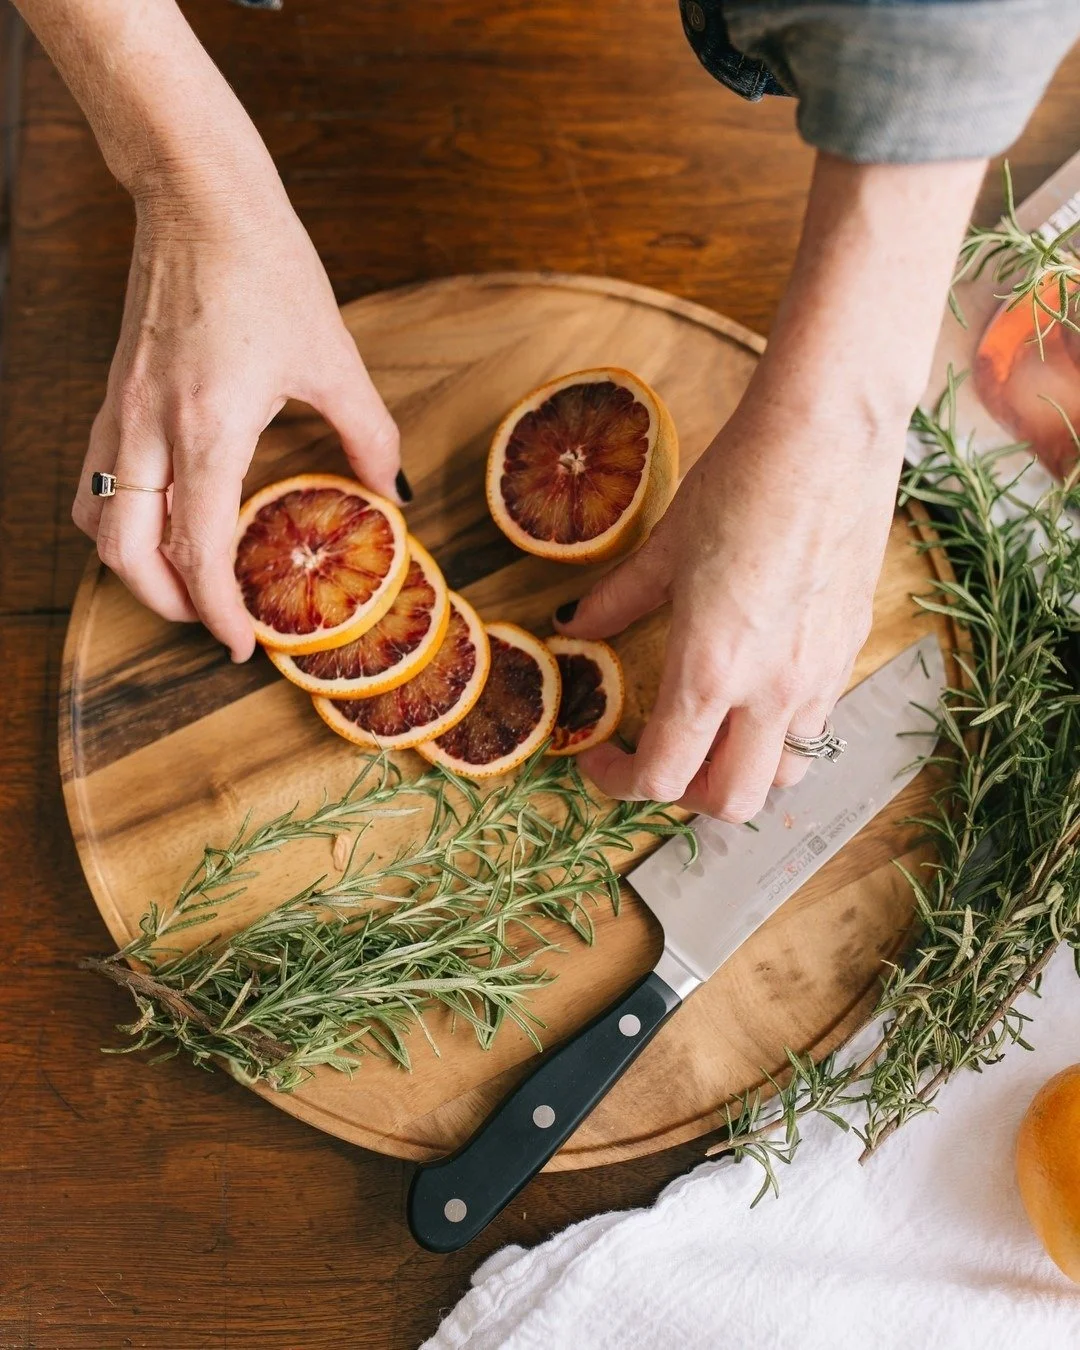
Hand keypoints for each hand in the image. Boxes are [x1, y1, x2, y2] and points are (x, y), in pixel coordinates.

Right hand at [72, 179, 401, 661]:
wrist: (196, 196)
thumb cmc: (265, 267)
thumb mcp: (333, 357)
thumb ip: (368, 433)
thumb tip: (395, 491)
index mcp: (207, 426)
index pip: (196, 550)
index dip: (218, 611)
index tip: (241, 645)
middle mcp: (148, 428)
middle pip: (126, 554)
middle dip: (167, 603)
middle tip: (212, 620)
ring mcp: (120, 412)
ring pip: (97, 522)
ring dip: (134, 567)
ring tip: (185, 579)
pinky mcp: (113, 395)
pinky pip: (96, 482)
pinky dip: (120, 520)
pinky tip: (163, 519)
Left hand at [555, 387, 900, 818]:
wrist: (830, 434)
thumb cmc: (742, 481)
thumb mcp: (668, 544)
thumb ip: (619, 598)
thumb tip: (576, 623)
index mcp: (711, 670)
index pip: (663, 776)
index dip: (619, 782)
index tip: (599, 757)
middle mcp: (772, 691)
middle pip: (733, 803)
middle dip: (686, 798)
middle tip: (657, 757)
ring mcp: (821, 675)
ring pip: (786, 772)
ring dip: (744, 768)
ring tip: (715, 729)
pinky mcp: (853, 648)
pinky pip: (818, 719)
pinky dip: (783, 727)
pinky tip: (761, 680)